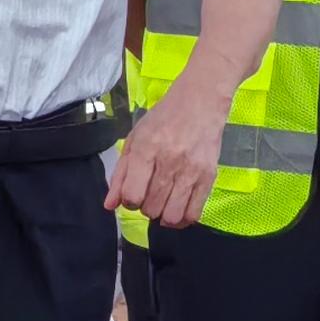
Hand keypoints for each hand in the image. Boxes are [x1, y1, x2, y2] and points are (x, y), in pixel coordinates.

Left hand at [106, 76, 226, 228]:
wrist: (201, 101)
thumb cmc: (164, 118)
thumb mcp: (135, 139)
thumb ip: (121, 173)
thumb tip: (110, 205)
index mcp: (146, 149)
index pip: (132, 195)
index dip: (128, 201)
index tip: (133, 194)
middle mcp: (169, 161)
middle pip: (151, 208)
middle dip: (145, 207)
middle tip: (150, 195)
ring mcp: (191, 170)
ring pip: (172, 215)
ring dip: (163, 216)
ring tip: (163, 203)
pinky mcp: (209, 176)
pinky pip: (193, 213)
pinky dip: (182, 219)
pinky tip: (178, 210)